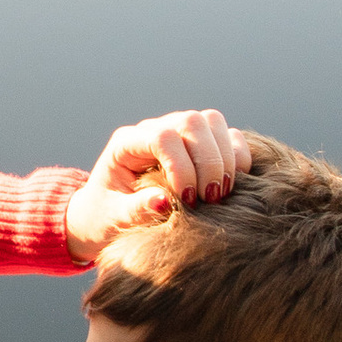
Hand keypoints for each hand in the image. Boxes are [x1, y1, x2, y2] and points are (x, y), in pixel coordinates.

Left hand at [66, 111, 250, 261]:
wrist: (106, 215)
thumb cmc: (104, 217)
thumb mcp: (112, 219)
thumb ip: (135, 210)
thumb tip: (164, 201)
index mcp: (127, 143)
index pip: (162, 137)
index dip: (181, 167)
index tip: (187, 201)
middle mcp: (154, 130)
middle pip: (192, 122)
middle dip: (208, 161)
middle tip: (210, 199)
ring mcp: (178, 133)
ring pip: (212, 122)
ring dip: (225, 157)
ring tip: (221, 194)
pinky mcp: (199, 145)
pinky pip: (227, 135)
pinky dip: (237, 156)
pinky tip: (232, 185)